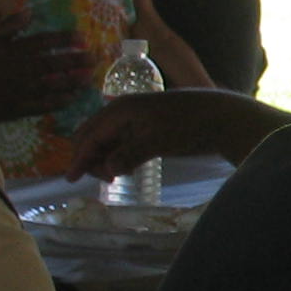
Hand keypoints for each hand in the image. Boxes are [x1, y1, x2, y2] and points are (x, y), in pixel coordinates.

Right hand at [0, 11, 97, 123]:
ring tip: (89, 78)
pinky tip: (73, 98)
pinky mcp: (20, 107)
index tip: (83, 38)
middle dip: (75, 61)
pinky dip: (58, 102)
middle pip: (52, 64)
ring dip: (71, 81)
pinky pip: (43, 104)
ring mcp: (21, 89)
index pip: (43, 42)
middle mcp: (20, 69)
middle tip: (94, 58)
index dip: (64, 40)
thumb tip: (29, 12)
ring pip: (51, 84)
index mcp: (14, 51)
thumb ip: (10, 25)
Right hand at [73, 90, 289, 176]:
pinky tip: (126, 168)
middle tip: (105, 179)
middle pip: (92, 136)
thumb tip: (108, 170)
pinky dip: (117, 156)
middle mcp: (122, 112)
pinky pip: (120, 142)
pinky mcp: (145, 127)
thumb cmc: (187, 125)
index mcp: (120, 111)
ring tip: (117, 175)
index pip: (90, 137)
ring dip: (104, 159)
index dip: (79, 158)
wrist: (220, 116)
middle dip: (90, 158)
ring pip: (106, 141)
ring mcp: (133, 119)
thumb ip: (130, 154)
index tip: (71, 179)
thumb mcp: (157, 141)